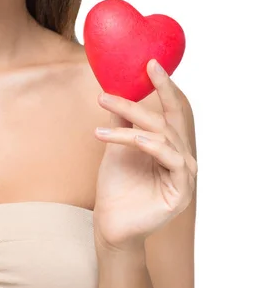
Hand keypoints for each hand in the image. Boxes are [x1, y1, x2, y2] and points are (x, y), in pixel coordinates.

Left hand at [93, 59, 196, 251]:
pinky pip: (168, 159)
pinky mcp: (182, 191)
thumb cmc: (116, 187)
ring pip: (162, 135)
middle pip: (166, 120)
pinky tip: (126, 138)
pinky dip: (147, 144)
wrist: (111, 224)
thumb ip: (122, 123)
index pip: (172, 111)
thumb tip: (115, 90)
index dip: (165, 86)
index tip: (151, 63)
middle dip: (143, 98)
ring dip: (131, 119)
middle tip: (117, 86)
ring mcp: (184, 175)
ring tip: (103, 107)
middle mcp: (181, 157)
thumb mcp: (117, 147)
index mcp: (170, 146)